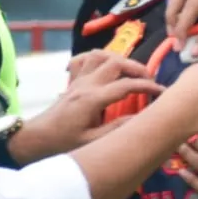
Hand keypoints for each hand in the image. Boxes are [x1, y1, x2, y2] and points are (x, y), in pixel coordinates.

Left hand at [16, 50, 162, 161]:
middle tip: (149, 80)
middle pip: (115, 62)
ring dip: (118, 59)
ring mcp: (77, 80)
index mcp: (93, 100)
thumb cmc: (62, 143)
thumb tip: (141, 119)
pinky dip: (97, 58)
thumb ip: (118, 129)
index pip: (126, 86)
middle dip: (136, 67)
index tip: (162, 91)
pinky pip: (83, 59)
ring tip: (131, 71)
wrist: (35, 138)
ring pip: (100, 55)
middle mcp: (86, 84)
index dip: (147, 86)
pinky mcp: (72, 81)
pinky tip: (104, 67)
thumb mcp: (92, 142)